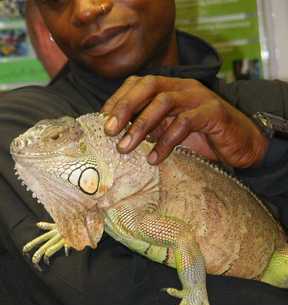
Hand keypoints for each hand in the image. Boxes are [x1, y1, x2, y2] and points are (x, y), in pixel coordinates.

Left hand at [102, 75, 267, 167]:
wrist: (241, 145)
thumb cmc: (203, 138)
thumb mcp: (171, 131)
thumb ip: (152, 127)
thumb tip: (121, 135)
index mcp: (173, 87)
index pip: (140, 83)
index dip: (119, 99)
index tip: (103, 120)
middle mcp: (184, 87)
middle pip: (149, 86)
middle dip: (125, 107)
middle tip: (109, 131)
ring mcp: (200, 98)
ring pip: (164, 102)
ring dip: (141, 126)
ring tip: (125, 148)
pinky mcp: (213, 113)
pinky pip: (185, 123)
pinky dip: (166, 141)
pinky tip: (154, 158)